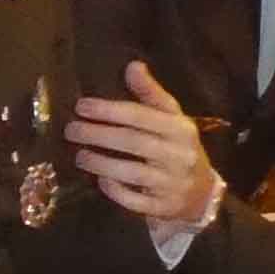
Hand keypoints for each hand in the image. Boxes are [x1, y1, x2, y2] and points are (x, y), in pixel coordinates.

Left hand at [63, 63, 224, 231]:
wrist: (203, 194)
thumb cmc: (179, 148)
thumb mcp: (172, 119)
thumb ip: (151, 94)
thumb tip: (132, 66)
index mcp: (181, 129)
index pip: (142, 116)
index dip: (110, 110)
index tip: (81, 105)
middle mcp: (179, 155)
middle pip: (133, 142)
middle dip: (99, 135)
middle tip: (71, 130)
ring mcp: (172, 184)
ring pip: (132, 172)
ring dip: (101, 163)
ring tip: (79, 155)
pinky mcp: (163, 207)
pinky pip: (135, 201)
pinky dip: (116, 191)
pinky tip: (100, 181)